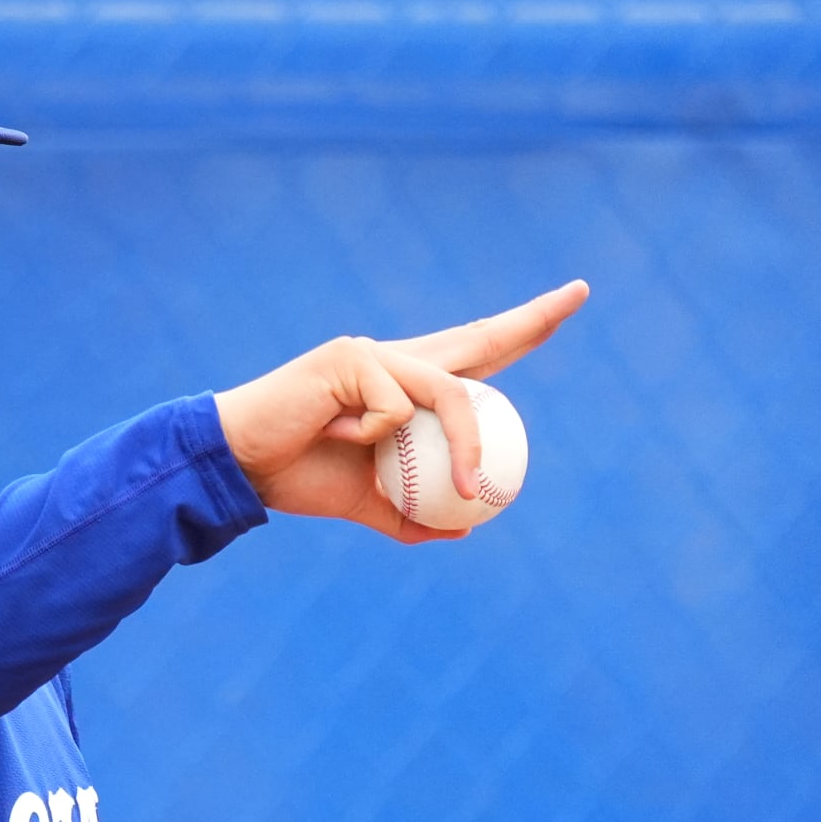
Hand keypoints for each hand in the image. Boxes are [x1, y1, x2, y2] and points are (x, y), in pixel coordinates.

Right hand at [213, 280, 589, 542]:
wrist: (240, 468)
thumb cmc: (294, 478)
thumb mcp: (364, 503)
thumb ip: (410, 512)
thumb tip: (461, 528)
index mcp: (400, 386)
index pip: (470, 357)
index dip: (518, 333)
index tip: (567, 305)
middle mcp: (393, 359)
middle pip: (477, 339)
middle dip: (532, 318)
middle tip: (580, 293)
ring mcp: (373, 354)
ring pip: (450, 393)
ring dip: (466, 444)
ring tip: (471, 485)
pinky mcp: (352, 358)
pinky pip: (398, 409)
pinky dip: (377, 439)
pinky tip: (336, 436)